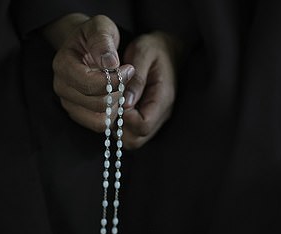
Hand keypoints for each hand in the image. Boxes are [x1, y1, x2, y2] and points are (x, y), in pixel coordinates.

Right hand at [43, 14, 134, 132]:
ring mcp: (68, 103)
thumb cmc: (95, 36)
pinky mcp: (78, 114)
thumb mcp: (100, 27)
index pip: (89, 84)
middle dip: (117, 93)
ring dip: (115, 106)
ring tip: (119, 88)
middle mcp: (62, 87)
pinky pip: (99, 125)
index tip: (129, 69)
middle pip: (96, 104)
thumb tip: (109, 64)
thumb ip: (102, 41)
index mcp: (63, 65)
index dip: (114, 81)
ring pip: (99, 120)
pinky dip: (112, 115)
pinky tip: (115, 98)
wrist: (86, 46)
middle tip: (125, 78)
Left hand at [121, 31, 182, 148]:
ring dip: (117, 127)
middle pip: (135, 139)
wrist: (168, 48)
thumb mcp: (144, 52)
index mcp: (163, 98)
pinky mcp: (146, 119)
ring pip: (131, 140)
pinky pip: (130, 133)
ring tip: (113, 105)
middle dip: (118, 127)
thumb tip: (126, 103)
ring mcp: (154, 119)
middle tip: (112, 105)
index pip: (142, 125)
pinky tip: (116, 106)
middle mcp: (160, 114)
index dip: (124, 118)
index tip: (116, 100)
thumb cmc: (154, 48)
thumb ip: (136, 78)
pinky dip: (119, 125)